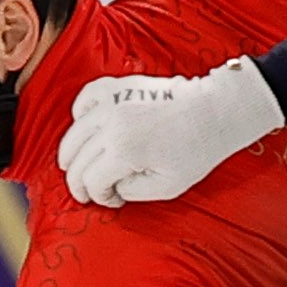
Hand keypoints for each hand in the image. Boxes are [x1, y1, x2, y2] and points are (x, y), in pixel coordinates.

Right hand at [55, 59, 282, 208]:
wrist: (214, 111)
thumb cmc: (198, 147)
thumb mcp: (168, 186)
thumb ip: (132, 191)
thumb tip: (113, 187)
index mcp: (124, 150)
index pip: (91, 181)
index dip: (97, 197)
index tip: (110, 200)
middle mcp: (112, 123)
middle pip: (76, 159)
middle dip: (79, 181)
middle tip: (87, 192)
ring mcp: (113, 101)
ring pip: (74, 132)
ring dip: (72, 154)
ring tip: (79, 166)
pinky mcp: (118, 86)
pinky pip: (85, 99)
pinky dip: (80, 117)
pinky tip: (86, 129)